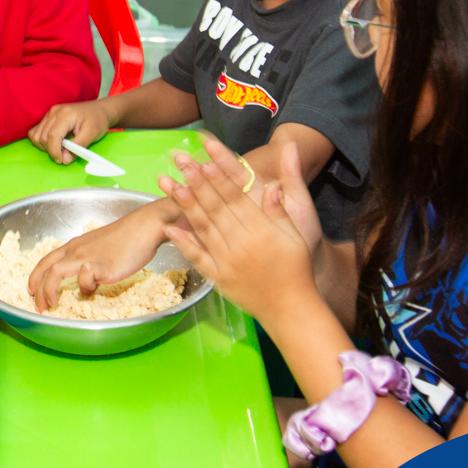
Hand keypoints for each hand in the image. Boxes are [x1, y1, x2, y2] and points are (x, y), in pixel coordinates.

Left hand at [27, 201, 173, 310]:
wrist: (144, 228)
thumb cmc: (126, 239)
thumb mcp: (99, 250)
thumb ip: (90, 265)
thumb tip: (89, 284)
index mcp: (75, 246)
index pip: (47, 261)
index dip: (35, 277)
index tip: (32, 291)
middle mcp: (77, 250)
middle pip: (47, 269)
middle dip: (38, 290)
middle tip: (39, 306)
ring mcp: (89, 257)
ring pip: (56, 272)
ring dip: (50, 290)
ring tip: (52, 303)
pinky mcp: (103, 266)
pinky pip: (85, 276)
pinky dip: (85, 285)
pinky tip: (95, 287)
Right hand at [28, 99, 111, 163]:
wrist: (99, 110)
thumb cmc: (97, 120)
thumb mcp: (92, 134)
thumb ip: (78, 147)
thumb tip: (65, 160)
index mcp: (65, 114)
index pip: (53, 135)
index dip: (54, 151)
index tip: (62, 161)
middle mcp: (54, 112)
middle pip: (43, 137)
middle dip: (51, 150)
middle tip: (64, 156)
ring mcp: (49, 113)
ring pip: (36, 135)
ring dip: (45, 147)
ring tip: (59, 149)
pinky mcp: (47, 117)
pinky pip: (35, 131)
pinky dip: (40, 140)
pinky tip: (53, 143)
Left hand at [157, 141, 316, 324]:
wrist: (291, 308)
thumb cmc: (297, 268)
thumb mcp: (297, 234)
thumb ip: (281, 209)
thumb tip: (273, 184)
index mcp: (262, 230)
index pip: (236, 197)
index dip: (219, 177)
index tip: (205, 159)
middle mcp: (242, 245)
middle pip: (215, 208)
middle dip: (197, 182)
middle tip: (181, 161)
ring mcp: (227, 262)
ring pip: (203, 228)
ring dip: (185, 206)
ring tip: (170, 185)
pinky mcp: (219, 278)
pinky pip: (198, 259)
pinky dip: (183, 244)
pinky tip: (170, 228)